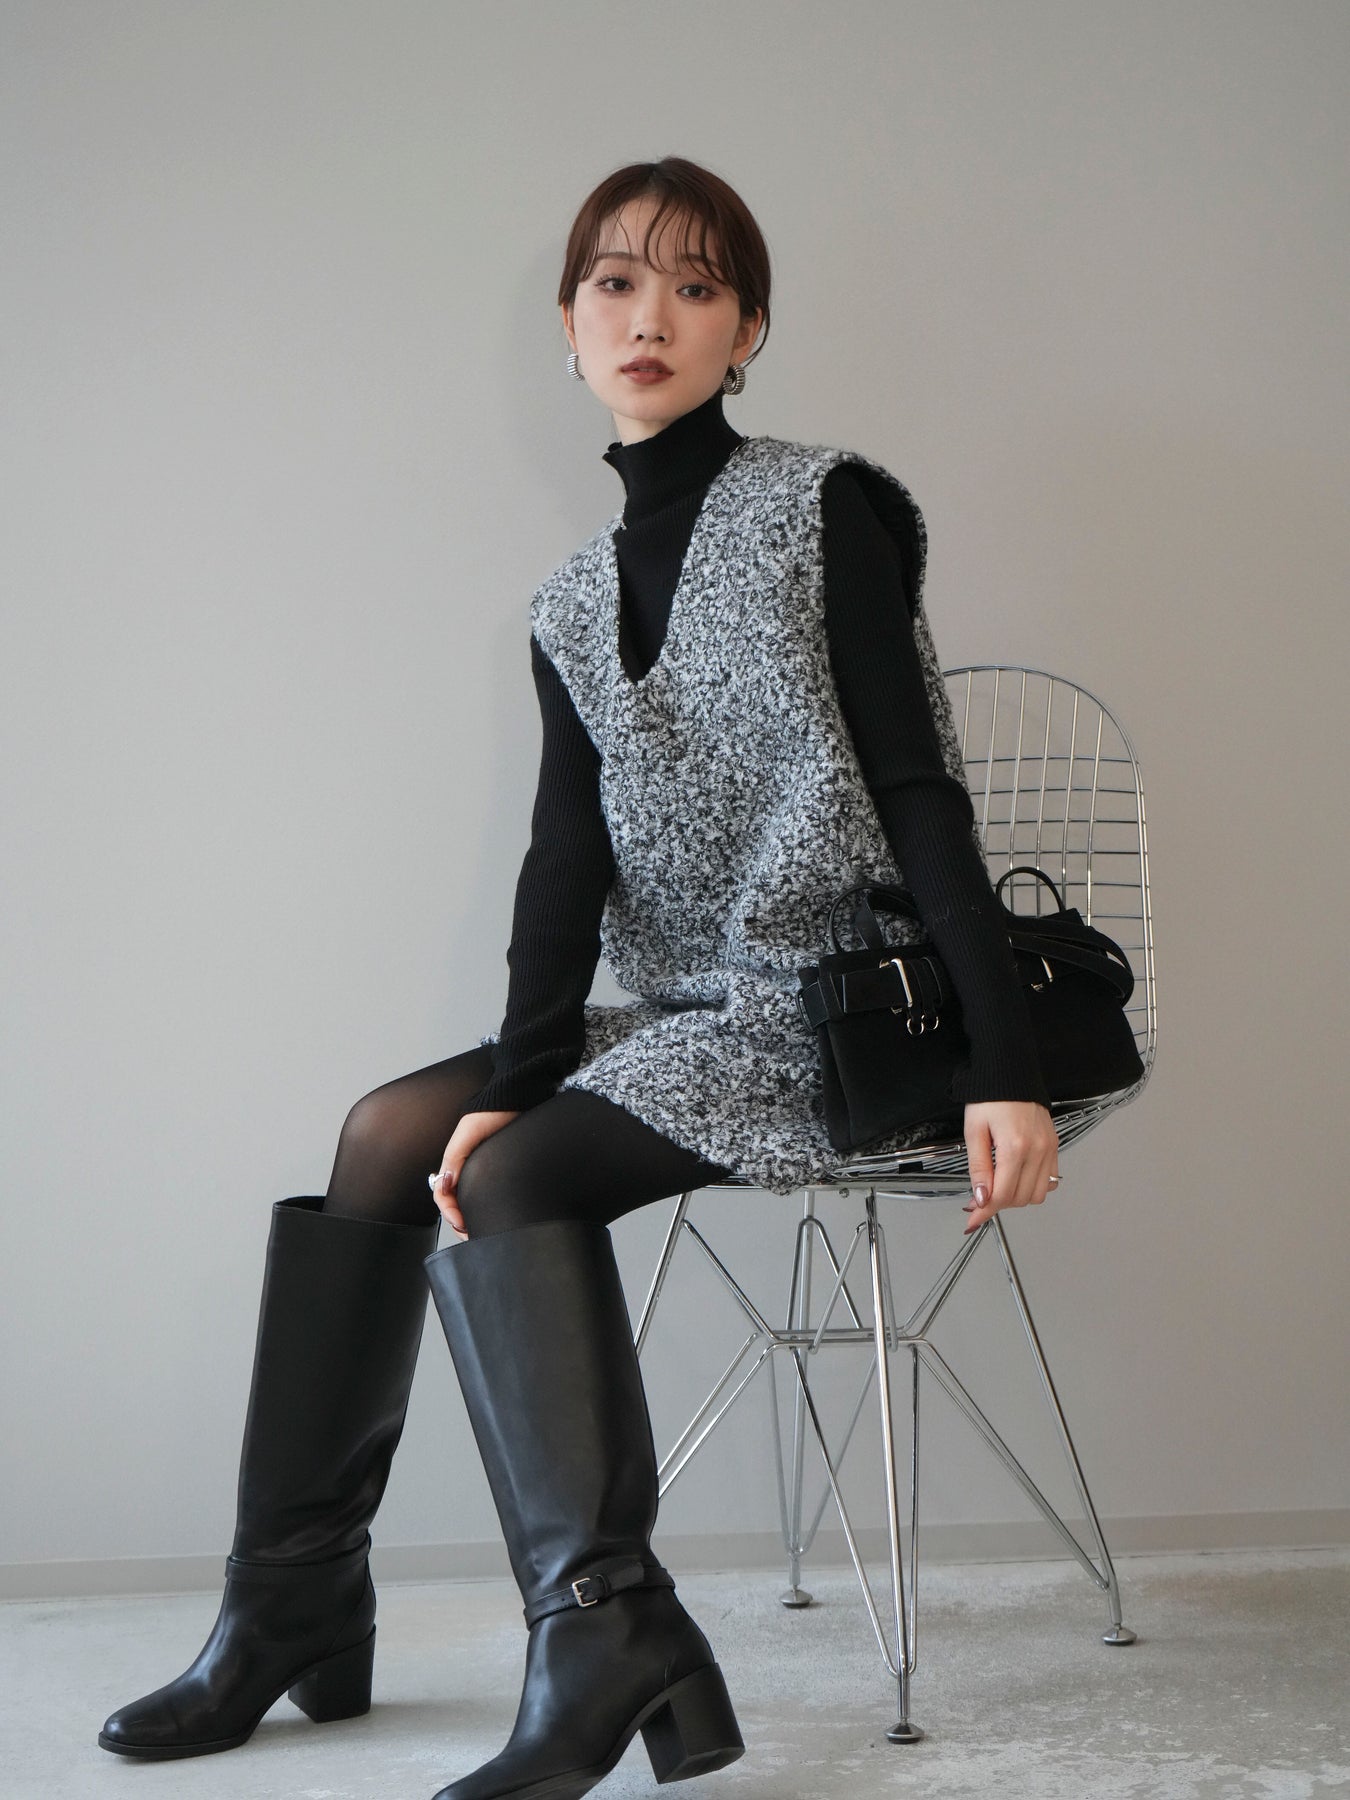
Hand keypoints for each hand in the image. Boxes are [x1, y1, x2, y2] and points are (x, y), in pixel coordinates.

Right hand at [430, 1110, 520, 1237]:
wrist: (517, 1099)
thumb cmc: (492, 1112)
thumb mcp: (468, 1132)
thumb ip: (455, 1156)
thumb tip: (446, 1184)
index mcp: (455, 1162)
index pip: (443, 1195)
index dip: (449, 1212)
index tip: (462, 1224)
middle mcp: (466, 1169)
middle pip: (455, 1203)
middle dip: (459, 1222)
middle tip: (471, 1235)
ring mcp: (482, 1171)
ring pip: (469, 1201)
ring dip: (470, 1218)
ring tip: (480, 1231)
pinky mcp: (498, 1171)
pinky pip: (486, 1194)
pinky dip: (484, 1209)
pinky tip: (493, 1216)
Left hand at [961, 1100, 1058, 1236]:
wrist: (1010, 1072)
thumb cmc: (989, 1096)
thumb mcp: (974, 1131)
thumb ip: (978, 1167)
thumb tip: (981, 1198)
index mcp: (1015, 1147)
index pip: (1002, 1195)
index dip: (985, 1211)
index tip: (972, 1218)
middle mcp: (1037, 1150)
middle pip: (1020, 1199)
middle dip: (998, 1204)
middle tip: (979, 1197)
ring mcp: (1049, 1149)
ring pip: (1037, 1194)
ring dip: (1017, 1197)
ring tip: (998, 1186)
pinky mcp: (1054, 1146)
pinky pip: (1051, 1180)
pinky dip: (1034, 1186)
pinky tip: (1017, 1177)